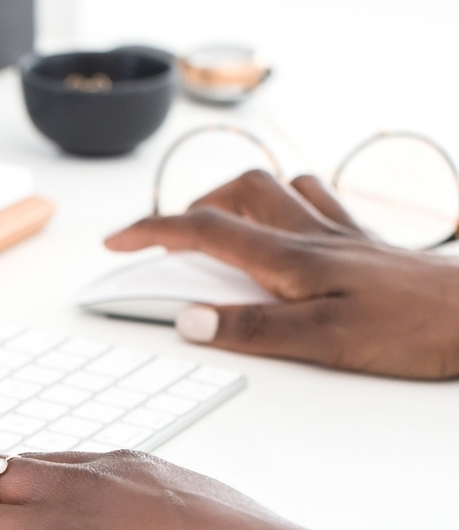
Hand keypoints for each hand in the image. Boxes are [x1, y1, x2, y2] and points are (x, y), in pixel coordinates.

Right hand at [105, 170, 458, 377]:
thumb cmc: (413, 331)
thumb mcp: (325, 343)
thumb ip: (253, 330)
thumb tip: (189, 320)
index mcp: (290, 260)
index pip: (204, 232)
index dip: (151, 232)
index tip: (116, 243)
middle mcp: (311, 235)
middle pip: (237, 192)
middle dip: (190, 207)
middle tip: (168, 239)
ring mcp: (341, 232)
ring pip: (277, 187)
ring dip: (235, 196)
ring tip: (218, 224)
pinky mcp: (367, 240)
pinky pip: (318, 198)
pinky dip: (288, 199)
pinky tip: (290, 222)